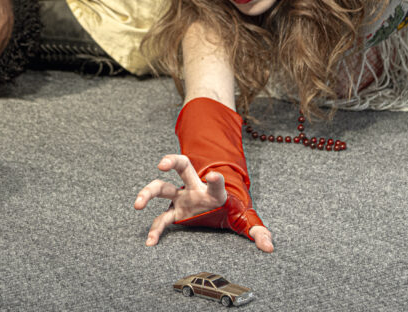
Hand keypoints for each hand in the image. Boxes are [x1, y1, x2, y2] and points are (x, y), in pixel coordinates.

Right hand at [134, 154, 273, 251]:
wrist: (218, 211)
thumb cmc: (230, 211)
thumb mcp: (245, 221)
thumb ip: (258, 232)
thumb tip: (270, 246)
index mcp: (214, 190)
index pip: (215, 180)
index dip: (215, 178)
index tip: (212, 176)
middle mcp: (195, 188)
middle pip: (182, 166)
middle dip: (171, 160)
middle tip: (161, 163)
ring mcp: (182, 199)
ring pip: (161, 188)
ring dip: (147, 192)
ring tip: (138, 203)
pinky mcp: (175, 213)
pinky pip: (161, 220)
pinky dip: (154, 231)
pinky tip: (150, 242)